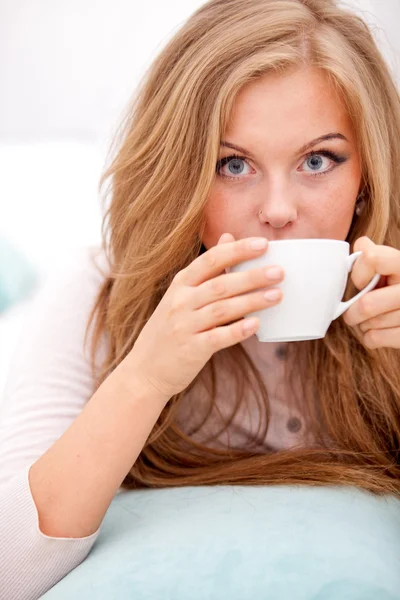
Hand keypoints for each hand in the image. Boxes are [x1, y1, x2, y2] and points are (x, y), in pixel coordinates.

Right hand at [128, 233, 283, 398]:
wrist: (145, 369)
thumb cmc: (171, 328)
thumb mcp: (181, 294)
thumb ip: (207, 269)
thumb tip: (229, 236)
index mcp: (181, 284)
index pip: (210, 260)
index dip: (237, 250)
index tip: (263, 244)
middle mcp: (181, 301)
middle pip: (220, 284)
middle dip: (252, 276)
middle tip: (279, 271)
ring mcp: (184, 326)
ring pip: (222, 309)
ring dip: (251, 301)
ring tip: (277, 295)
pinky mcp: (191, 349)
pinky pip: (217, 337)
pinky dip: (237, 331)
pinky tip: (256, 325)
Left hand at [342, 236, 399, 348]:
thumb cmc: (397, 286)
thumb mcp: (392, 266)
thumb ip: (376, 254)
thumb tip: (361, 245)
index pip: (372, 258)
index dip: (358, 273)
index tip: (360, 282)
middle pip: (367, 304)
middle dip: (352, 312)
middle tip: (352, 313)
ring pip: (369, 323)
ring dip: (362, 324)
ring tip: (369, 320)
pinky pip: (375, 338)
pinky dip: (370, 337)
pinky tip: (378, 331)